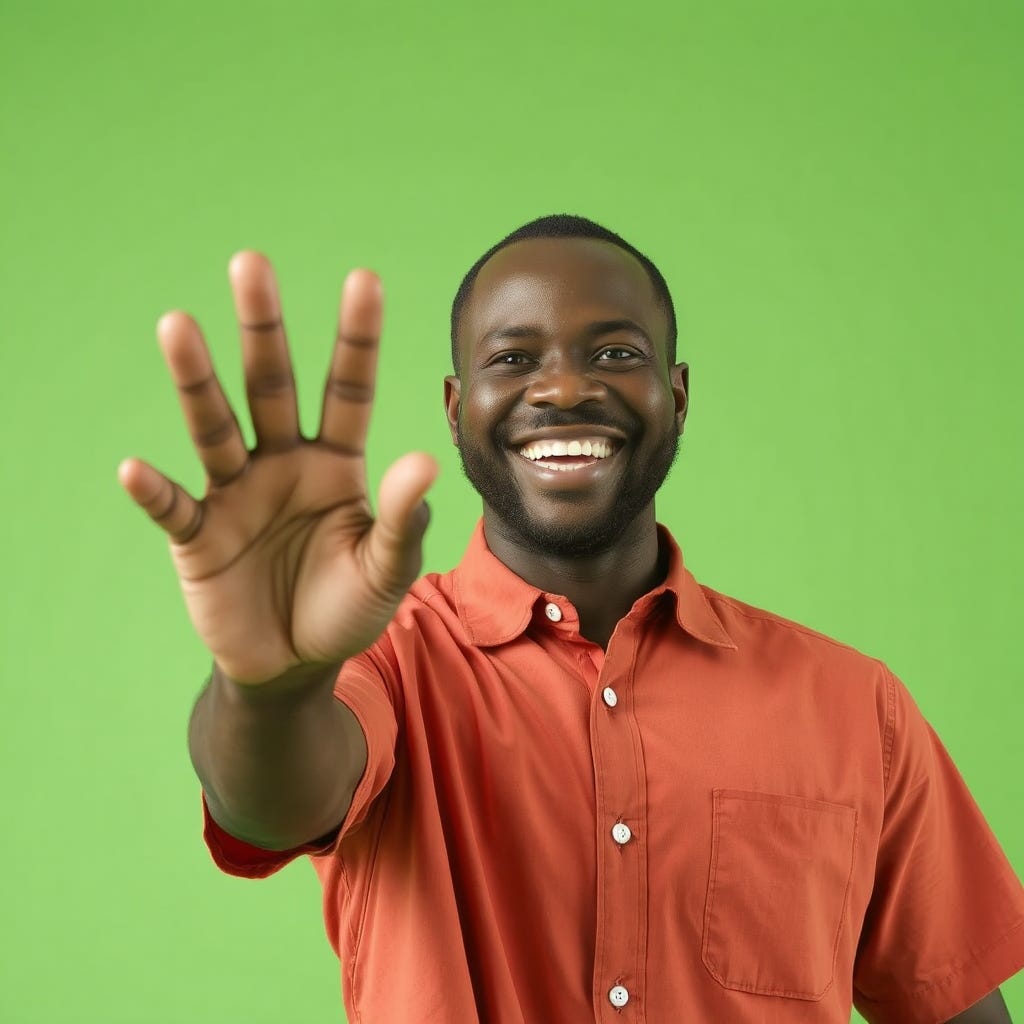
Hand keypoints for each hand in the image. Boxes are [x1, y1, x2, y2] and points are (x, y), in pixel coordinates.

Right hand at [118, 252, 437, 683]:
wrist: (296, 663)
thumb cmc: (347, 608)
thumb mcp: (387, 570)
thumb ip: (404, 521)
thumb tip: (423, 461)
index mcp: (336, 463)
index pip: (348, 390)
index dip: (355, 338)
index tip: (363, 278)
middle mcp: (282, 463)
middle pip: (270, 386)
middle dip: (263, 329)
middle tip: (251, 263)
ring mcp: (235, 494)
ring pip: (214, 427)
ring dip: (195, 382)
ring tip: (176, 326)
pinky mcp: (198, 536)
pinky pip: (174, 508)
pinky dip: (155, 492)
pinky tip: (135, 469)